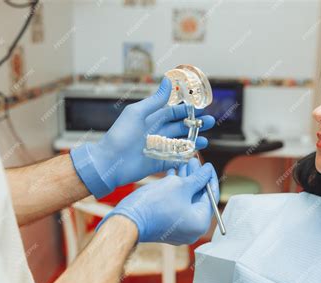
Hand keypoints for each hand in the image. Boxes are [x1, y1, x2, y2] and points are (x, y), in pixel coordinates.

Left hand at [70, 78, 214, 197]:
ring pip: (181, 143)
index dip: (187, 110)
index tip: (200, 108)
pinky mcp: (159, 163)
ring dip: (194, 141)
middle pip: (181, 127)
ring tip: (205, 140)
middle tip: (210, 122)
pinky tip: (195, 153)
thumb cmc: (120, 135)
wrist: (109, 162)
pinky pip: (176, 159)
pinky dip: (186, 156)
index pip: (174, 112)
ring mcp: (159, 148)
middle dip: (195, 125)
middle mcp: (157, 132)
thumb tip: (168, 79)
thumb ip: (155, 100)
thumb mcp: (137, 113)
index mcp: (152, 119)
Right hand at [97, 158, 219, 244]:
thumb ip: (198, 178)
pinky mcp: (167, 225)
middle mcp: (192, 230)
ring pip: (186, 201)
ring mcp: (179, 229)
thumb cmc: (155, 204)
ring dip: (185, 182)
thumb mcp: (180, 185)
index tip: (207, 166)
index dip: (209, 178)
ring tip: (183, 165)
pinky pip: (177, 206)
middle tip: (194, 162)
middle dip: (195, 178)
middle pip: (198, 199)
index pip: (211, 197)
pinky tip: (173, 175)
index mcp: (200, 223)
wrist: (128, 219)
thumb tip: (207, 171)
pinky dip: (176, 191)